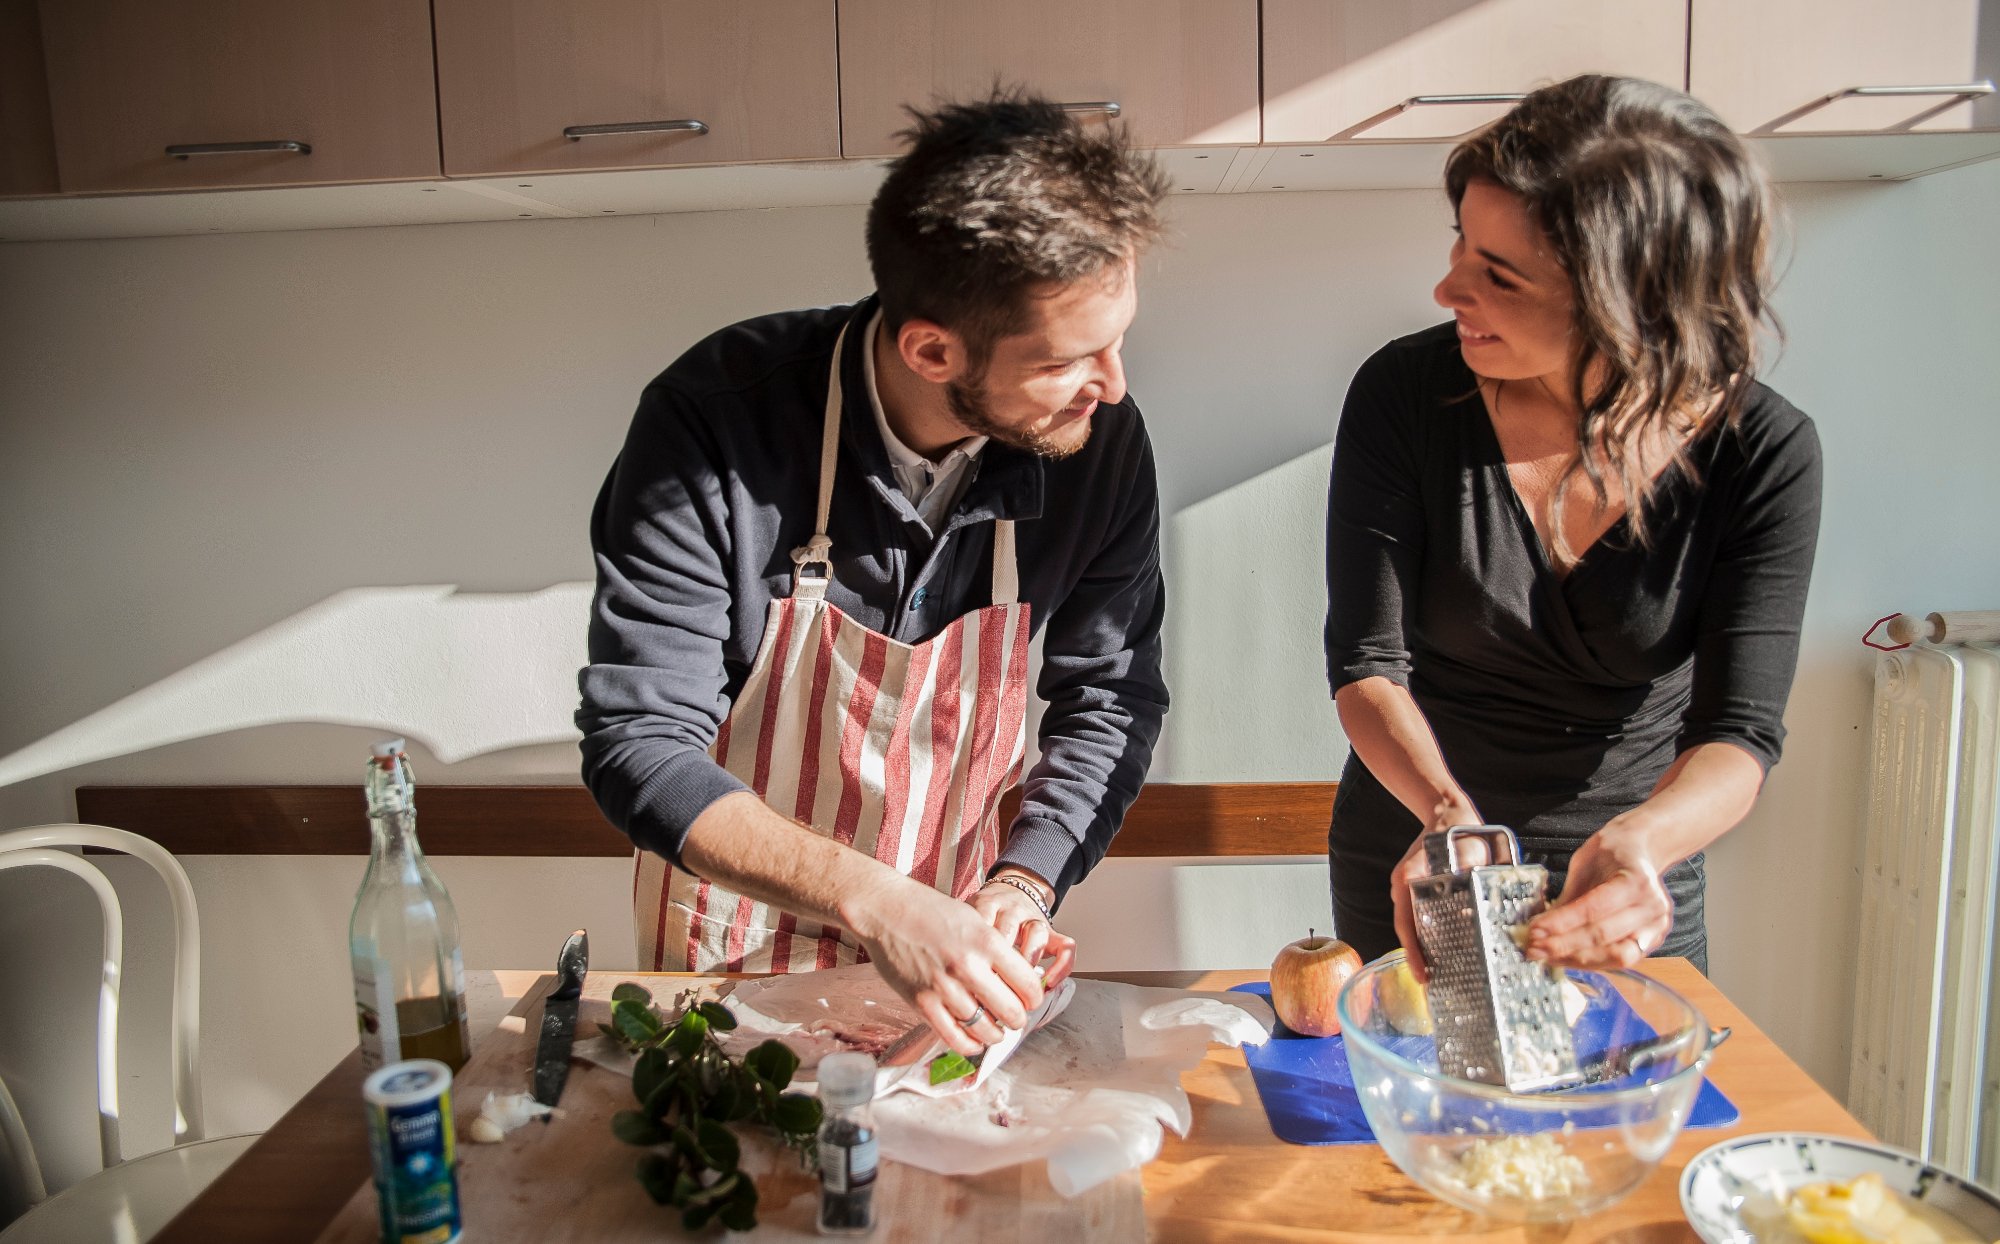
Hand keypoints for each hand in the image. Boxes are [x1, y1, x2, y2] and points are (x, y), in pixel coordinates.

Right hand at [842, 873, 1043, 1057]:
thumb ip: (996, 950)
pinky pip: (954, 1037)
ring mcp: (943, 987)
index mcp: (987, 942)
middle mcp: (968, 966)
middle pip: (1011, 1011)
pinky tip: (975, 1041)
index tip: (1030, 999)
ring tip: (995, 1030)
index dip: (1034, 997)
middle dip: (1018, 1019)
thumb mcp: (974, 920)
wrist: (886, 909)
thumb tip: (1019, 980)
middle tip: (1014, 1017)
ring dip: (995, 1035)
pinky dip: (970, 1045)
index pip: (1028, 984)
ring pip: (985, 1029)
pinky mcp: (921, 1002)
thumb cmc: (930, 911)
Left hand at [972, 871, 1076, 988]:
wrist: (1011, 891)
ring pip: (1037, 934)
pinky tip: (1049, 984)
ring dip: (1027, 963)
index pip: (982, 922)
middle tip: (990, 986)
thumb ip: (961, 936)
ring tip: (1017, 985)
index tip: (968, 977)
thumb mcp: (967, 915)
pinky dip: (1061, 967)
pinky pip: (1066, 947)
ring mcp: (1035, 920)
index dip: (975, 951)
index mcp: (988, 904)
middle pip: (1009, 931)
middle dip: (999, 962)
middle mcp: (1013, 910)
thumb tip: (954, 975)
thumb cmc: (985, 914)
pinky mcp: (1052, 932)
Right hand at [1389, 797, 1482, 984]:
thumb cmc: (1457, 830)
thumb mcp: (1467, 849)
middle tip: (1432, 984)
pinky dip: (1427, 935)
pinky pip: (1419, 917)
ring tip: (1438, 974)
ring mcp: (1408, 888)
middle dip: (1419, 958)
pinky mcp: (1417, 890)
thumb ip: (1471, 872)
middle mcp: (1404, 887)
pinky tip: (1444, 949)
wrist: (1448, 813)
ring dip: (1423, 949)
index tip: (1424, 976)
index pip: (1406, 925)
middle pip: (1408, 930)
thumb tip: (1481, 903)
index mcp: (1409, 882)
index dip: (1414, 953)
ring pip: (1413, 925)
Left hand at [1524, 821, 1672, 969]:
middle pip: (1603, 935)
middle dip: (1564, 945)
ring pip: (1615, 955)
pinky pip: (1620, 960)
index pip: (1594, 909)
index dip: (1562, 923)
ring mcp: (1657, 927)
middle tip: (1534, 948)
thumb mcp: (1584, 864)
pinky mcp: (1653, 942)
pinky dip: (1592, 962)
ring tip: (1547, 957)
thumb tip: (1541, 928)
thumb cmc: (1611, 854)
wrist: (1641, 852)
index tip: (1534, 930)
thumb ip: (1569, 897)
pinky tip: (1567, 959)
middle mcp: (1652, 907)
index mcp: (1636, 881)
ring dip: (1577, 960)